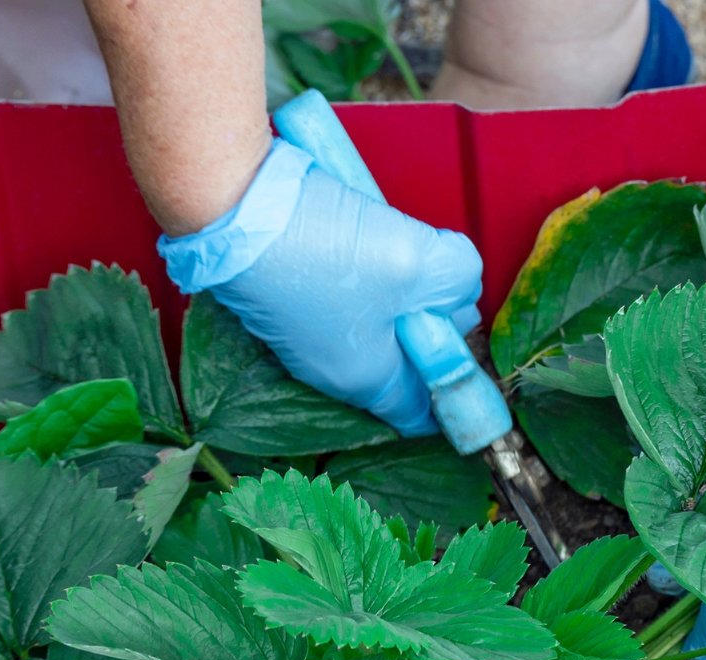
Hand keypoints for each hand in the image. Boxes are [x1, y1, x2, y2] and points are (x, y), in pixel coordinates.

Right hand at [157, 139, 482, 435]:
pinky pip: (349, 292)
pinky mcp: (292, 295)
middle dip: (434, 318)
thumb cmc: (320, 245)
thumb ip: (459, 281)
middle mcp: (335, 367)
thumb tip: (461, 285)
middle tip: (440, 274)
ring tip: (397, 243)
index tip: (475, 351)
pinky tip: (363, 232)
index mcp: (369, 378)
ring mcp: (309, 332)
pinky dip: (367, 267)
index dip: (457, 386)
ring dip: (401, 284)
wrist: (230, 202)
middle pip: (408, 355)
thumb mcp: (419, 262)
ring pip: (381, 318)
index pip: (424, 410)